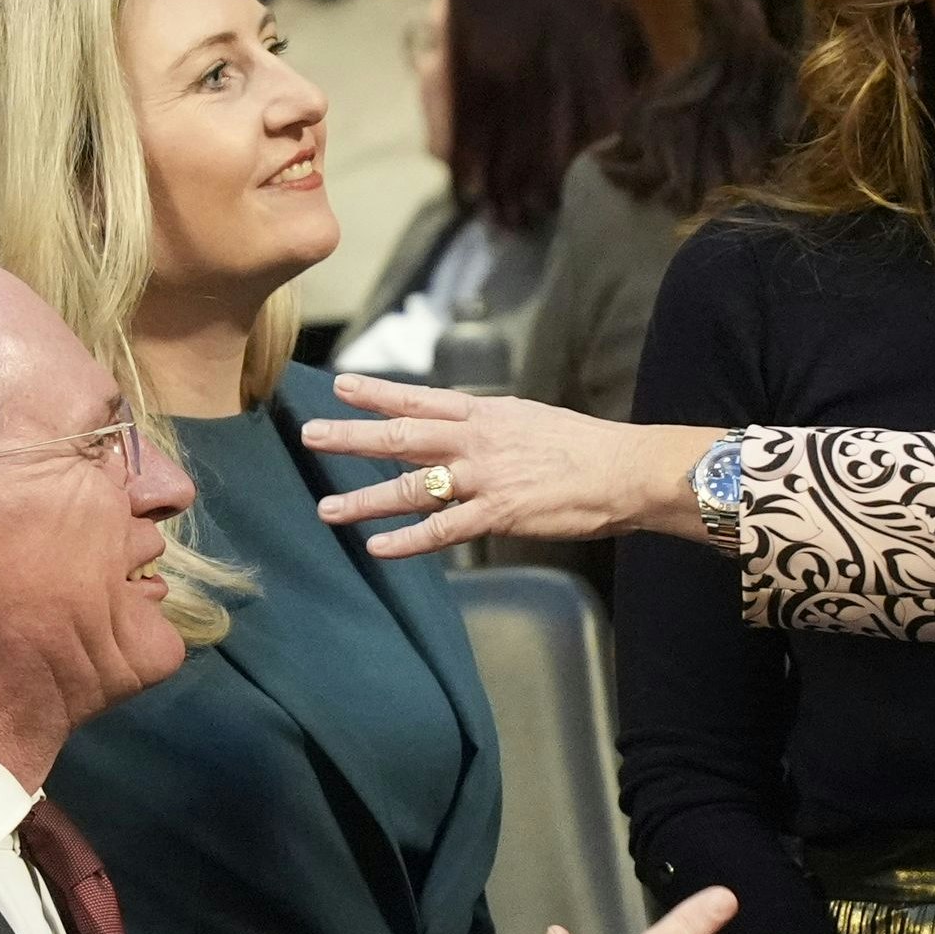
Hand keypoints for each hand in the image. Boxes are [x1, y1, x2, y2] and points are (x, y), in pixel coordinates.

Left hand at [300, 374, 721, 559]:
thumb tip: (461, 434)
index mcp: (485, 415)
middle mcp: (475, 441)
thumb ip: (489, 429)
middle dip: (351, 437)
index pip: (419, 400)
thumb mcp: (530, 421)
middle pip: (400, 437)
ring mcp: (483, 478)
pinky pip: (442, 531)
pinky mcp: (498, 514)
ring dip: (365, 499)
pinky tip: (377, 547)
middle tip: (310, 435)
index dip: (376, 393)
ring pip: (410, 488)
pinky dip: (406, 541)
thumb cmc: (583, 448)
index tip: (339, 386)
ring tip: (327, 509)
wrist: (624, 469)